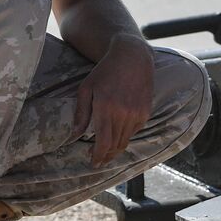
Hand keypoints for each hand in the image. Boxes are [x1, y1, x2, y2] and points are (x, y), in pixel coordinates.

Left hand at [75, 34, 154, 166]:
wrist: (132, 57)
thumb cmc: (105, 71)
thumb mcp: (86, 88)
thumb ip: (81, 113)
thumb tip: (74, 135)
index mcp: (106, 108)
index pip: (103, 142)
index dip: (98, 156)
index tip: (93, 163)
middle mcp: (123, 113)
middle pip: (115, 145)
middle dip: (106, 156)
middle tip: (98, 161)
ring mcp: (137, 113)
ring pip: (125, 140)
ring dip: (116, 149)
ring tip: (107, 152)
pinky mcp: (145, 112)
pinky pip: (134, 131)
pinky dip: (125, 136)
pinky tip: (118, 134)